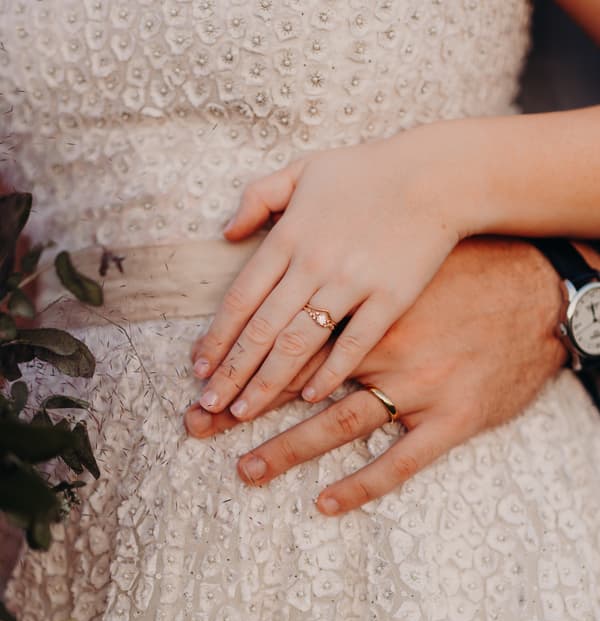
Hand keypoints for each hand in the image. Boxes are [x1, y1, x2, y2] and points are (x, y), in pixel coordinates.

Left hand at [185, 236, 575, 513]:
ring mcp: (419, 383)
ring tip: (245, 468)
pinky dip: (363, 483)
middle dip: (243, 403)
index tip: (198, 380)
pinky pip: (402, 460)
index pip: (282, 333)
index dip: (236, 358)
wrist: (538, 285)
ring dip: (288, 447)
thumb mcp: (394, 244)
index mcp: (364, 299)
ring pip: (340, 422)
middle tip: (199, 426)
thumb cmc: (458, 260)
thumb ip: (320, 229)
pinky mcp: (454, 416)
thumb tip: (233, 226)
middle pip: (297, 380)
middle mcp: (383, 344)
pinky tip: (326, 502)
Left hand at [190, 126, 463, 420]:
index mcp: (289, 236)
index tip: (198, 369)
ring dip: (267, 383)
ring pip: (298, 343)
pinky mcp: (390, 298)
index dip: (216, 338)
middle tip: (209, 405)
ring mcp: (352, 283)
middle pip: (261, 329)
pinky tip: (308, 398)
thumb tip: (226, 232)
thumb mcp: (303, 169)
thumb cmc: (368, 172)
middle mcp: (313, 264)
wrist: (437, 174)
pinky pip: (354, 345)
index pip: (240, 298)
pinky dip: (330, 373)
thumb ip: (259, 197)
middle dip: (231, 372)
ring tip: (243, 413)